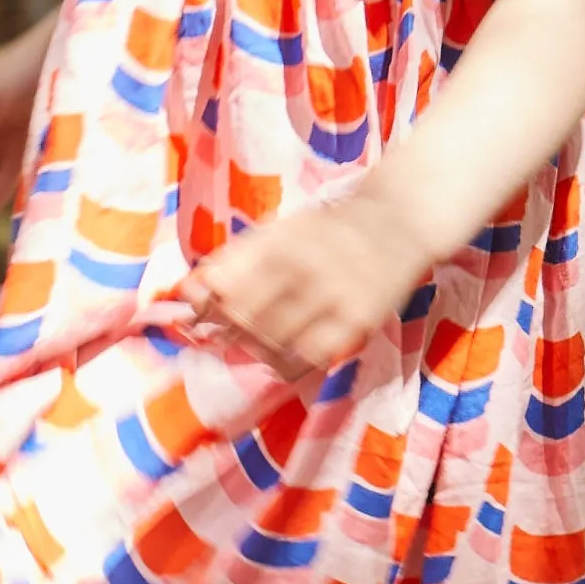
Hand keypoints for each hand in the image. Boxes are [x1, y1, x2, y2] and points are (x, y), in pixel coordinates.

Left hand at [177, 188, 431, 380]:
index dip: (205, 308)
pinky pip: (310, 357)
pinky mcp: (358, 320)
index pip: (224, 285)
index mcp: (279, 239)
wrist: (399, 221)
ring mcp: (333, 294)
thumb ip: (234, 260)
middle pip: (245, 318)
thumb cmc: (327, 231)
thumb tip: (186, 293)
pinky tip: (286, 353)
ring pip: (274, 341)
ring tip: (258, 344)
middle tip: (228, 335)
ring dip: (255, 349)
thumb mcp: (280, 230)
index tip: (200, 318)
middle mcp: (305, 265)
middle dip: (229, 332)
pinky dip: (288, 362)